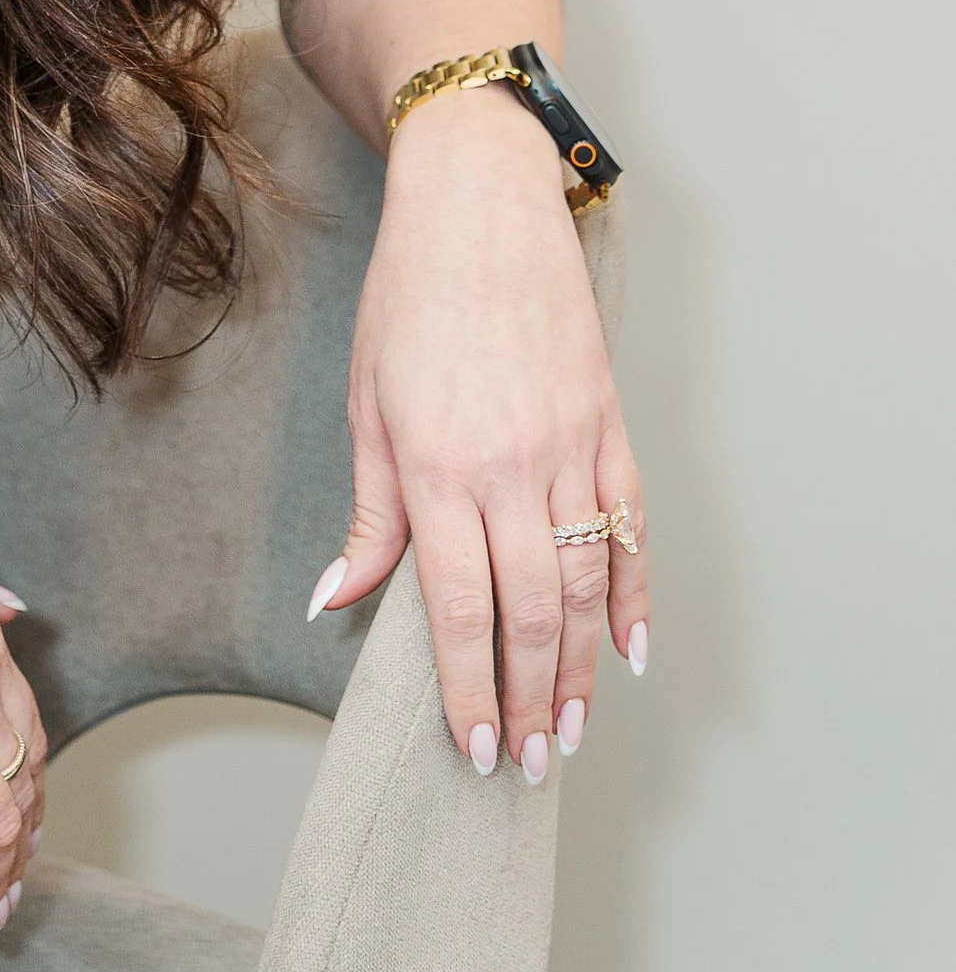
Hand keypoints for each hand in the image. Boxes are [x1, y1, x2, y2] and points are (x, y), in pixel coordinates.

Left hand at [313, 86, 649, 778]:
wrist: (478, 207)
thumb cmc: (406, 300)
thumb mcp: (365, 404)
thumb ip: (368, 513)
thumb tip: (336, 599)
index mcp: (438, 466)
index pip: (461, 608)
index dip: (469, 688)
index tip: (473, 746)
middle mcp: (510, 465)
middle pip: (532, 612)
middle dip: (530, 699)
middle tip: (529, 764)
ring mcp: (570, 444)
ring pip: (587, 581)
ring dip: (581, 666)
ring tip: (573, 729)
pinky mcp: (609, 422)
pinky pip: (631, 525)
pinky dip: (634, 592)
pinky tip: (628, 647)